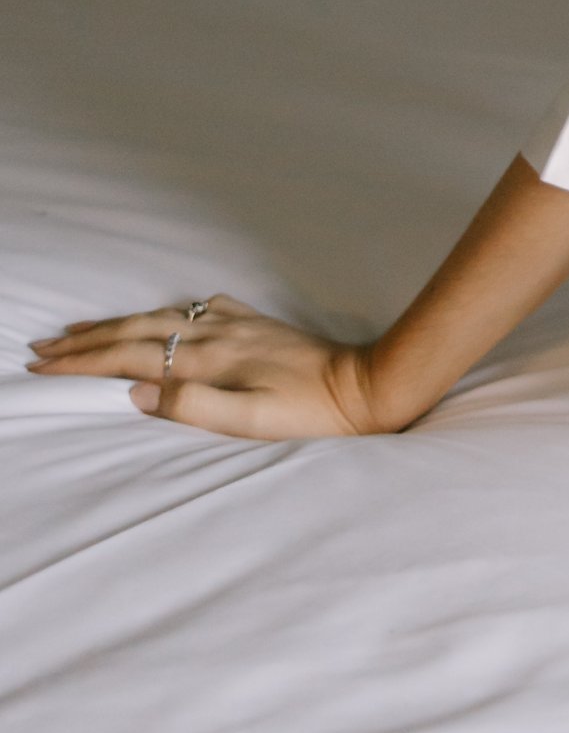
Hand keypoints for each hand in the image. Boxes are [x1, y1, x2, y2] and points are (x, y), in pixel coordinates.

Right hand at [26, 295, 384, 438]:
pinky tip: (165, 316)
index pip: (129, 356)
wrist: (363, 386)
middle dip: (85, 340)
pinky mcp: (254, 325)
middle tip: (41, 346)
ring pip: (160, 317)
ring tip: (82, 330)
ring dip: (116, 324)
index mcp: (208, 360)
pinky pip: (195, 311)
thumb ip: (191, 406)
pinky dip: (164, 314)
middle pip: (135, 330)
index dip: (82, 361)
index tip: (42, 364)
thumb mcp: (249, 421)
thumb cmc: (308, 413)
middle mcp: (216, 334)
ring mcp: (236, 325)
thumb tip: (135, 391)